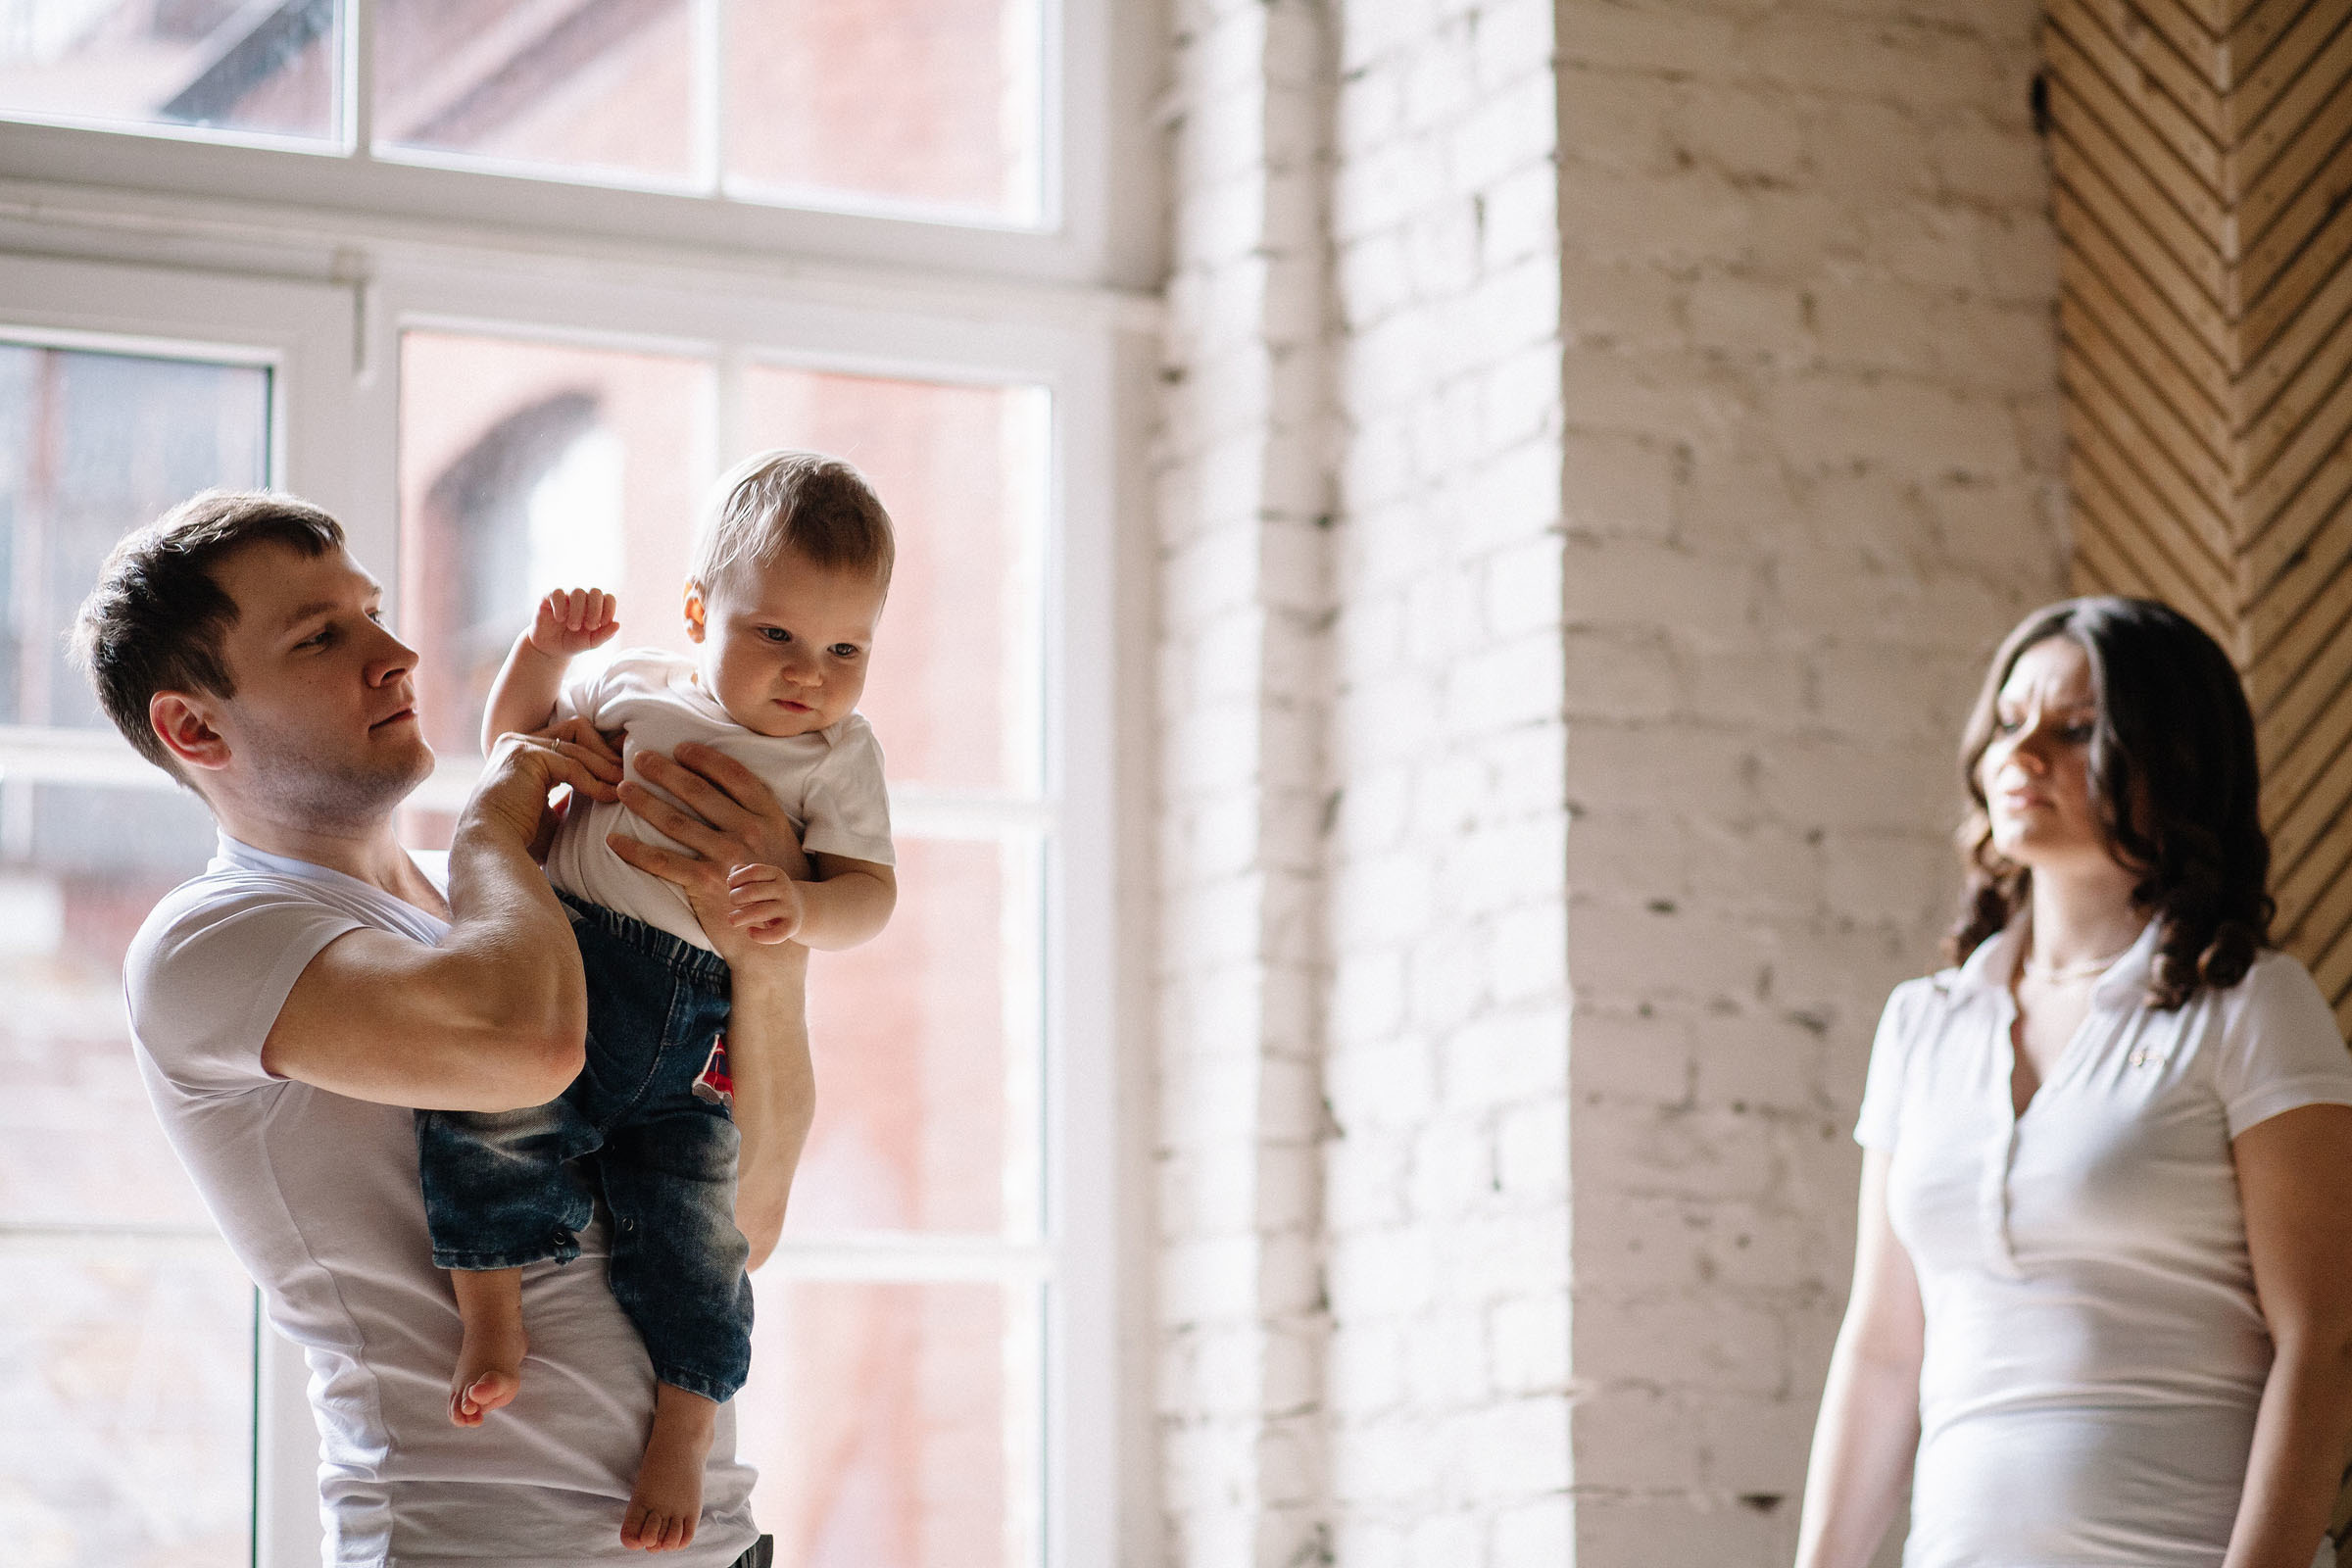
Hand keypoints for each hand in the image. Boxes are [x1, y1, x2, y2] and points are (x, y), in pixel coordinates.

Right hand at [463, 719, 623, 852]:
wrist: (490, 850)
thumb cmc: (518, 840)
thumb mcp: (551, 813)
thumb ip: (571, 797)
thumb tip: (605, 789)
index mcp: (522, 753)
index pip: (569, 736)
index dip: (599, 749)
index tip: (623, 766)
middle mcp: (517, 742)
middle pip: (577, 730)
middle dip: (607, 750)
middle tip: (630, 769)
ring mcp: (520, 745)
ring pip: (578, 745)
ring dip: (605, 766)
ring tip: (624, 786)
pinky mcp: (526, 755)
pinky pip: (572, 764)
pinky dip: (594, 781)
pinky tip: (608, 796)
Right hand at [528, 588, 619, 658]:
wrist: (550, 648)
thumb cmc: (573, 643)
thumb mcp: (591, 643)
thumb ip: (604, 635)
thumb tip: (617, 624)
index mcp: (596, 607)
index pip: (608, 598)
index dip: (609, 609)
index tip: (602, 624)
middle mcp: (583, 599)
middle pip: (595, 591)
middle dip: (595, 609)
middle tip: (590, 626)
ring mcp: (567, 596)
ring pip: (577, 591)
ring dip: (578, 610)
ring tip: (573, 627)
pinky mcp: (550, 597)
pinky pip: (557, 592)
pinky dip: (560, 606)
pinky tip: (559, 619)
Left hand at [606, 742, 809, 964]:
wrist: (780, 937)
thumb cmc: (778, 887)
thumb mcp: (781, 842)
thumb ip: (757, 816)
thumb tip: (723, 788)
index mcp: (769, 816)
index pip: (733, 775)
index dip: (704, 758)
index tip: (681, 748)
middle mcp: (748, 831)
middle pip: (698, 791)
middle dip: (664, 771)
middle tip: (639, 758)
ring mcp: (726, 857)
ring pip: (675, 821)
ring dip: (643, 802)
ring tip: (623, 788)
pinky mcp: (705, 883)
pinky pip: (661, 862)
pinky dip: (633, 850)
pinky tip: (613, 840)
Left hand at [724, 863, 805, 943]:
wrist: (797, 909)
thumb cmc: (767, 893)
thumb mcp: (758, 879)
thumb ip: (740, 874)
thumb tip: (731, 879)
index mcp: (776, 874)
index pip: (754, 871)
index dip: (736, 878)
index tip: (731, 885)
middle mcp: (784, 889)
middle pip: (752, 892)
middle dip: (734, 897)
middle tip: (734, 902)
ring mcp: (789, 908)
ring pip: (759, 912)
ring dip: (739, 916)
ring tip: (732, 919)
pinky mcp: (791, 926)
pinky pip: (775, 934)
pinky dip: (758, 936)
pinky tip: (750, 931)